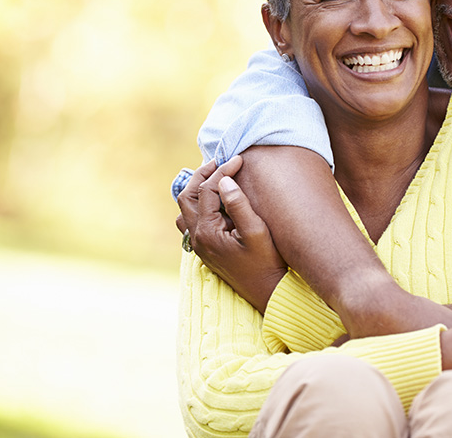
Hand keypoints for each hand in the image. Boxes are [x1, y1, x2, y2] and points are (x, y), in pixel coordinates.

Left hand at [176, 156, 286, 312]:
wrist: (267, 291)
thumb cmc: (266, 262)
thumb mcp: (256, 232)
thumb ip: (238, 204)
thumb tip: (224, 181)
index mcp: (207, 232)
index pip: (208, 190)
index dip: (222, 171)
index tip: (239, 160)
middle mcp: (196, 238)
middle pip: (187, 195)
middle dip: (202, 175)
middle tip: (221, 162)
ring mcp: (197, 244)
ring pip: (185, 208)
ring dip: (196, 189)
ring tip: (215, 177)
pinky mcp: (204, 247)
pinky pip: (190, 220)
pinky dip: (197, 204)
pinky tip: (214, 200)